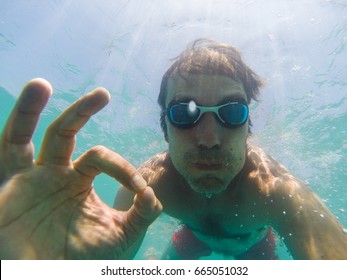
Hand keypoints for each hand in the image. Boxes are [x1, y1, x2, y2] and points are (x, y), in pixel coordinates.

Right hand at [0, 79, 161, 258]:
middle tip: (104, 93)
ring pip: (23, 136)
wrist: (52, 277)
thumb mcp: (120, 236)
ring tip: (41, 84)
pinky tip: (23, 113)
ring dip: (30, 109)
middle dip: (82, 110)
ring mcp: (27, 179)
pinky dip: (13, 130)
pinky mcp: (8, 188)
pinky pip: (5, 155)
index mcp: (78, 181)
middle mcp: (53, 174)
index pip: (101, 157)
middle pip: (64, 132)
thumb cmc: (84, 261)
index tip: (140, 190)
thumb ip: (140, 215)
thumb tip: (154, 193)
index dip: (123, 168)